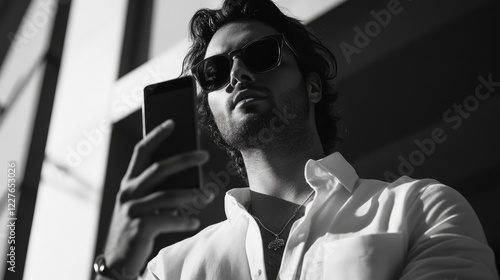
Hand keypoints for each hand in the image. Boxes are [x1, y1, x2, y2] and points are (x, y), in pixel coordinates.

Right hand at [101, 119, 212, 278]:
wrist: (118, 260)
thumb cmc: (135, 227)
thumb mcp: (142, 204)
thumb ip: (158, 190)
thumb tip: (189, 179)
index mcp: (128, 183)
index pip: (141, 152)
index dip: (156, 136)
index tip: (172, 123)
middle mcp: (128, 193)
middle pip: (159, 169)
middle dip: (184, 159)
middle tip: (204, 154)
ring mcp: (132, 210)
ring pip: (168, 195)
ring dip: (191, 194)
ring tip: (206, 195)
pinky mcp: (139, 228)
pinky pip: (169, 219)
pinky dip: (184, 220)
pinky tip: (193, 222)